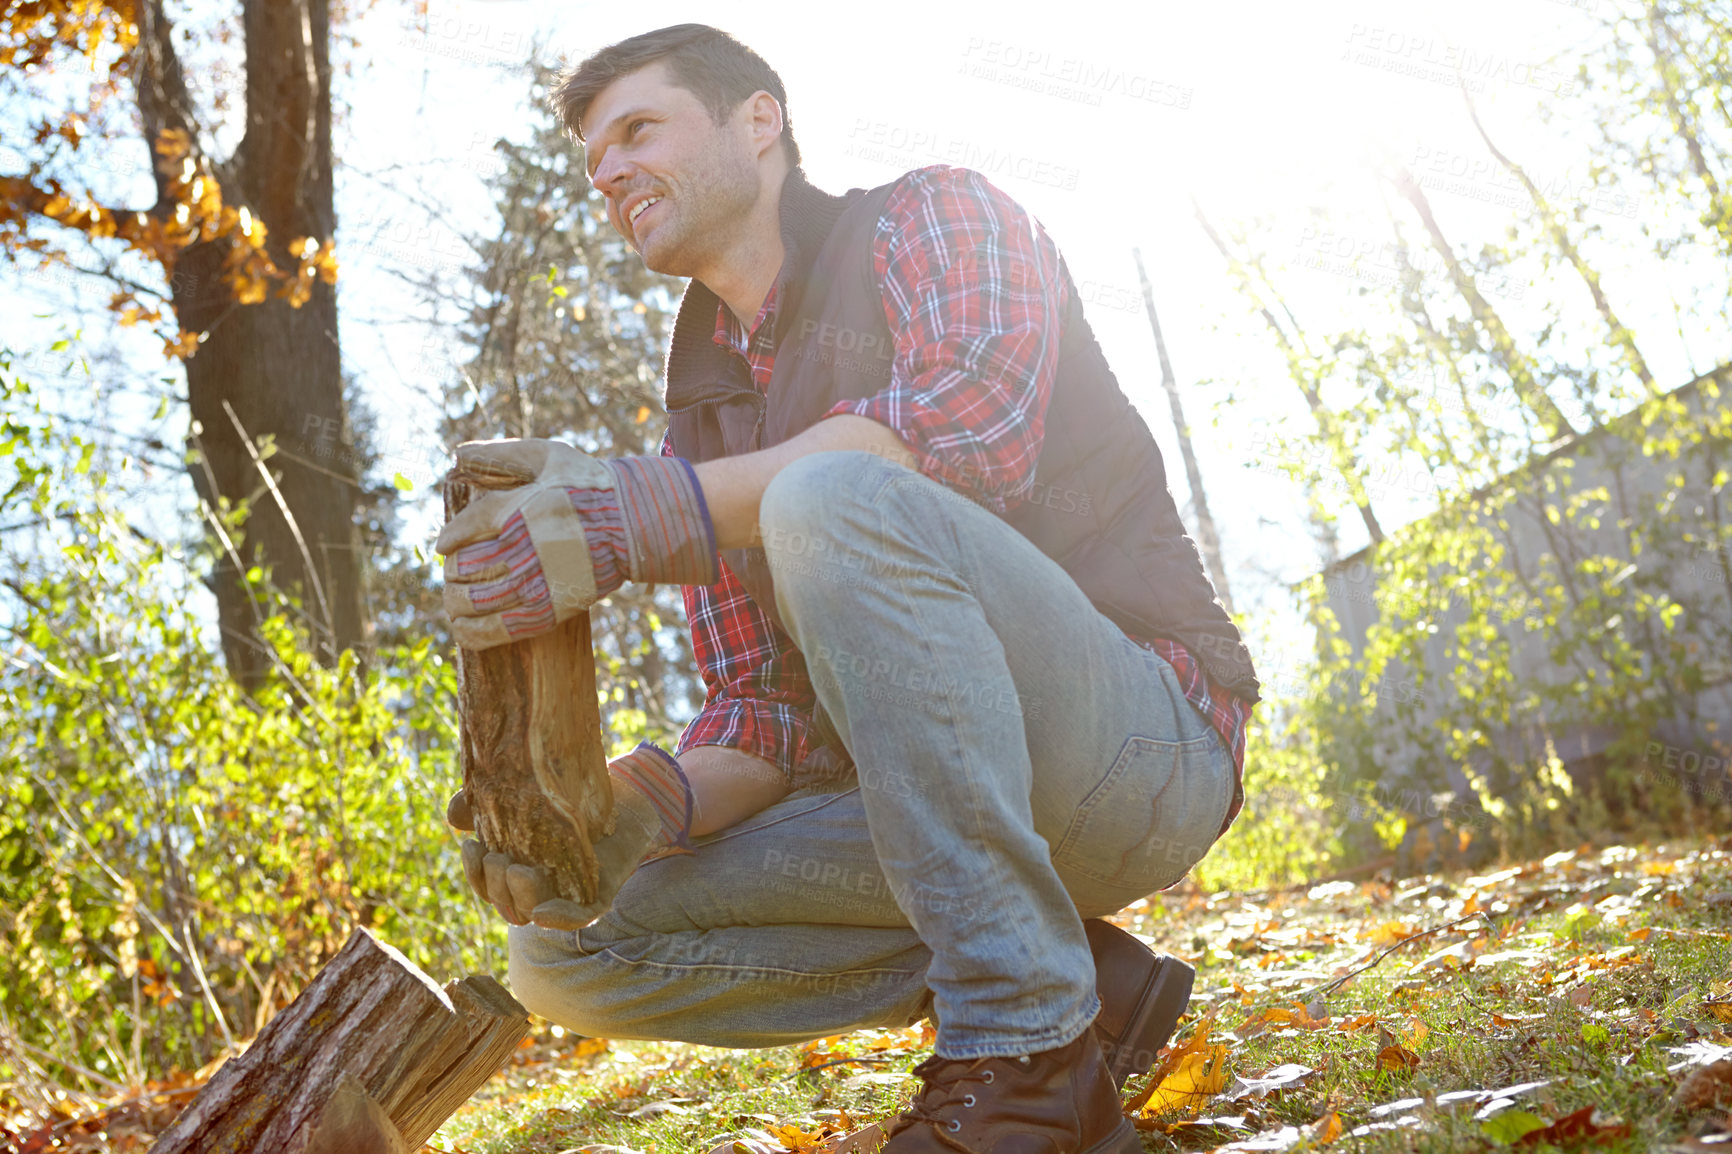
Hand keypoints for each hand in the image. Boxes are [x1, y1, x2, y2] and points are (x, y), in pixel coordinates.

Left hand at [436, 440, 716, 650]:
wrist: (633, 523)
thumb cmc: (588, 484)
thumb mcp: (547, 455)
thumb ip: (500, 453)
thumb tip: (457, 453)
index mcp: (517, 511)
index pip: (464, 530)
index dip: (450, 538)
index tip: (444, 545)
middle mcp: (522, 549)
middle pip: (463, 568)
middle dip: (452, 571)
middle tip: (455, 571)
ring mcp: (535, 583)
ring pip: (474, 600)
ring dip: (455, 601)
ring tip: (456, 598)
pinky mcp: (549, 610)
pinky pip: (497, 629)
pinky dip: (472, 632)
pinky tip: (462, 628)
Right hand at [446, 744, 690, 929]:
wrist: (625, 792)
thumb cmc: (567, 793)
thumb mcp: (522, 791)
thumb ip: (487, 801)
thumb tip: (455, 815)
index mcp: (516, 871)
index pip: (486, 887)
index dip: (474, 874)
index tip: (471, 846)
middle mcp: (539, 889)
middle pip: (505, 904)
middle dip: (495, 884)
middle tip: (500, 857)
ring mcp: (568, 896)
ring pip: (532, 913)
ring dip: (520, 896)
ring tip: (522, 869)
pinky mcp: (599, 897)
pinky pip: (576, 918)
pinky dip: (557, 919)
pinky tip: (541, 914)